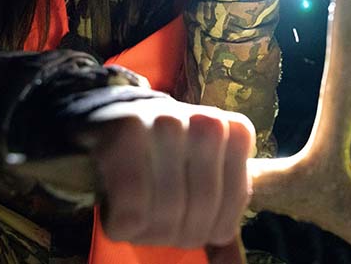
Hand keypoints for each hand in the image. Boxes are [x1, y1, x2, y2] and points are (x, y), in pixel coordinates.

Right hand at [78, 96, 254, 251]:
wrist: (114, 117)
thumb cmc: (165, 155)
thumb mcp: (203, 173)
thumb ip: (221, 209)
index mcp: (233, 130)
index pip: (236, 200)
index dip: (213, 223)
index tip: (192, 215)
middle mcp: (206, 121)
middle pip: (202, 209)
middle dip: (178, 232)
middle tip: (159, 223)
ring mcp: (169, 121)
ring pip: (168, 211)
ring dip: (148, 232)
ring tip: (138, 215)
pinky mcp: (127, 131)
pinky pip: (133, 209)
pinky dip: (121, 226)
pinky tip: (118, 212)